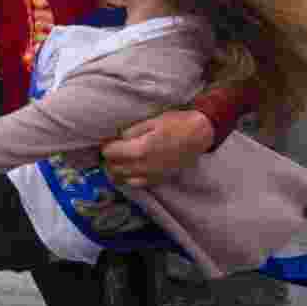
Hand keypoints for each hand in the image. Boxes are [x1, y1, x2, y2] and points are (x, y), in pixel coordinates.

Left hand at [100, 109, 214, 187]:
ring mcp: (152, 175)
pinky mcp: (159, 179)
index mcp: (140, 149)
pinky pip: (137, 184)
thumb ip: (132, 132)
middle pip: (114, 168)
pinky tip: (130, 169)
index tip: (107, 142)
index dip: (106, 147)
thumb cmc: (176, 124)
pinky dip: (129, 178)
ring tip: (118, 160)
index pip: (111, 153)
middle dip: (109, 160)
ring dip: (117, 171)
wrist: (199, 135)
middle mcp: (144, 166)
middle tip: (111, 151)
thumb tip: (118, 138)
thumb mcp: (151, 121)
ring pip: (123, 179)